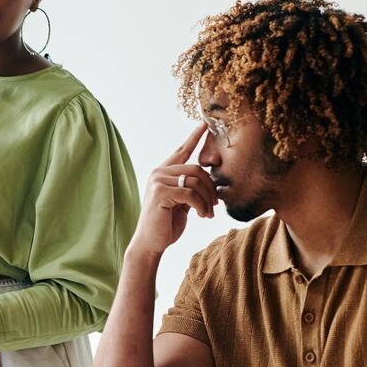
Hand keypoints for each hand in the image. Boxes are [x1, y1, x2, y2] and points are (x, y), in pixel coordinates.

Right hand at [129, 125, 217, 256]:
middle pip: (197, 169)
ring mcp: (158, 181)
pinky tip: (202, 215)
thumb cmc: (166, 223)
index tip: (206, 124)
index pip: (182, 150)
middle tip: (215, 205)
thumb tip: (209, 180)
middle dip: (211, 188)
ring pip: (195, 181)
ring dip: (208, 200)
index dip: (195, 137)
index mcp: (164, 172)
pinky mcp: (160, 192)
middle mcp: (159, 172)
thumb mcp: (181, 202)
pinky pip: (190, 193)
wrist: (151, 242)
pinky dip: (201, 205)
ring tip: (208, 213)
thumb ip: (190, 188)